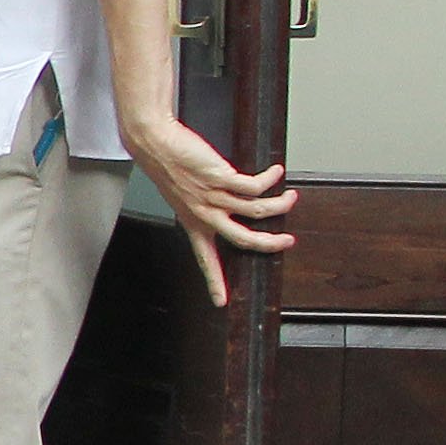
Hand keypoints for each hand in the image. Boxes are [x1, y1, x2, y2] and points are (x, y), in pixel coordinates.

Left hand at [123, 115, 297, 306]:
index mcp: (193, 223)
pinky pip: (256, 185)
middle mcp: (204, 214)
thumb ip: (203, 209)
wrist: (154, 143)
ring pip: (258, 211)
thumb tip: (228, 210)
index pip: (205, 259)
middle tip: (288, 241)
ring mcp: (213, 196)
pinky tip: (275, 172)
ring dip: (281, 205)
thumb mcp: (182, 197)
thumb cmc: (168, 166)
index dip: (214, 282)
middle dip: (272, 244)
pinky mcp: (221, 176)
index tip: (221, 301)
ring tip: (290, 198)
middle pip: (245, 240)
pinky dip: (271, 178)